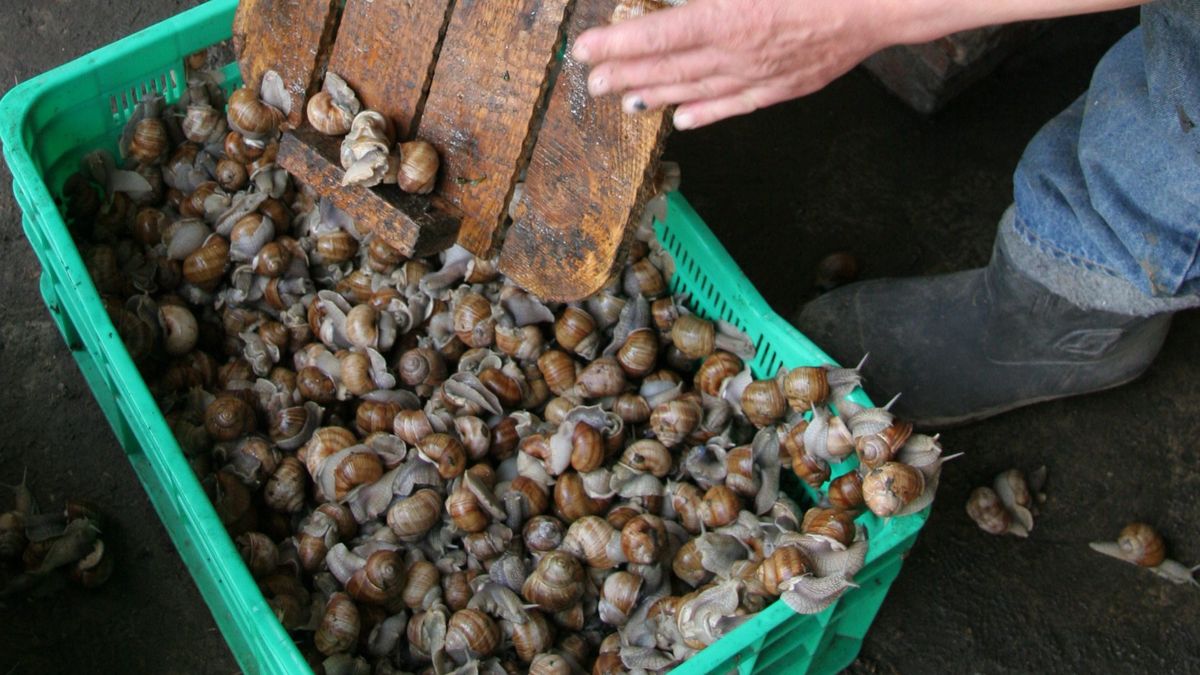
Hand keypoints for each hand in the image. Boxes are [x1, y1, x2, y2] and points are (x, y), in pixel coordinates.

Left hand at [572, 0, 896, 128]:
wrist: (882, 1)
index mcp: (727, 15)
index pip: (656, 35)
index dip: (617, 44)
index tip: (585, 49)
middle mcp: (736, 53)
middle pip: (667, 68)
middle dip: (624, 74)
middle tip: (593, 82)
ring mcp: (759, 75)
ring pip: (694, 90)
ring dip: (655, 95)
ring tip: (624, 100)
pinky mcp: (782, 86)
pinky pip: (734, 105)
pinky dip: (704, 114)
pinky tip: (681, 121)